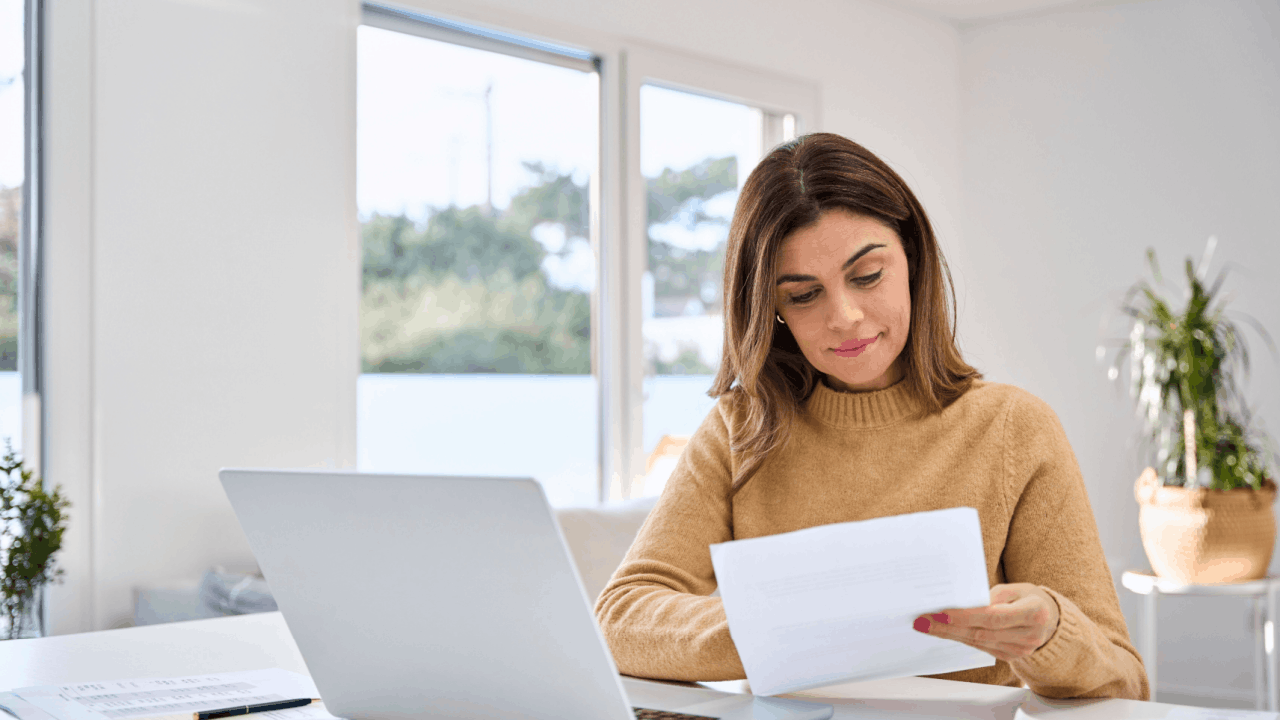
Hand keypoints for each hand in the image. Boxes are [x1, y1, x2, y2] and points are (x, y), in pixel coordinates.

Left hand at [912, 583, 1059, 662]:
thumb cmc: (1030, 598)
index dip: (966, 616)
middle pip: (981, 632)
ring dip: (949, 634)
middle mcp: (1029, 636)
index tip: (941, 613)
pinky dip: (961, 639)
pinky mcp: (1011, 656)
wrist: (1051, 620)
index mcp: (1035, 613)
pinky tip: (944, 632)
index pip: (993, 617)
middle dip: (948, 627)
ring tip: (926, 625)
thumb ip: (992, 596)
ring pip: (978, 642)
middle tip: (923, 620)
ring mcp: (1021, 650)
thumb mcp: (1016, 588)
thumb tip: (962, 603)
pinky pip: (981, 647)